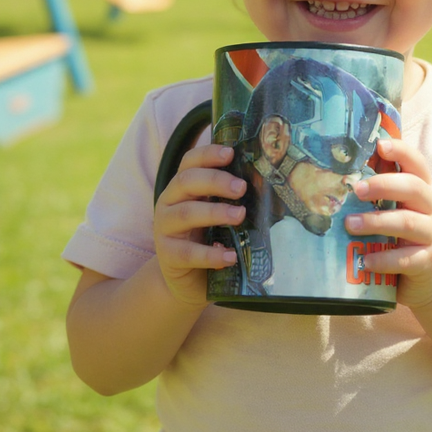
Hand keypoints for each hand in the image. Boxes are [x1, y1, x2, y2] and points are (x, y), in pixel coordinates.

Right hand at [153, 143, 245, 305]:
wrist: (189, 279)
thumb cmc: (209, 238)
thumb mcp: (218, 213)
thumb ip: (231, 198)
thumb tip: (266, 184)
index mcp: (182, 187)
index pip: (189, 162)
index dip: (208, 154)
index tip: (231, 153)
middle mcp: (169, 202)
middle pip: (186, 182)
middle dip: (215, 180)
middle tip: (241, 187)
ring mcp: (165, 228)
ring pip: (186, 214)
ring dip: (215, 212)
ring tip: (239, 216)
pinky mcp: (168, 255)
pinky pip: (188, 252)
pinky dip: (210, 254)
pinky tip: (230, 256)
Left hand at [345, 139, 431, 309]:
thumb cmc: (408, 233)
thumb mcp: (402, 207)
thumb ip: (384, 189)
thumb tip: (348, 167)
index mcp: (425, 188)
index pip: (417, 163)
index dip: (401, 151)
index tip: (380, 145)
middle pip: (412, 188)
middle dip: (383, 185)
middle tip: (356, 190)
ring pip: (407, 222)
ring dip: (375, 222)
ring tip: (349, 225)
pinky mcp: (428, 261)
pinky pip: (405, 259)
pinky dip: (383, 259)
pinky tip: (364, 260)